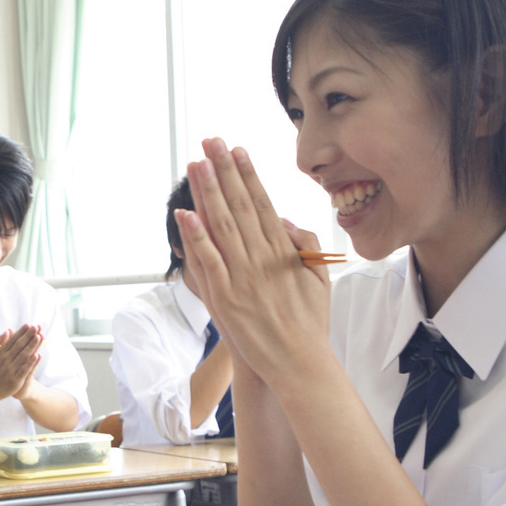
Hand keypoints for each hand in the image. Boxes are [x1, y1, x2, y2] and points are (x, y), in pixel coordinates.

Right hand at [0, 324, 41, 401]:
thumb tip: (9, 330)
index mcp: (0, 353)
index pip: (12, 340)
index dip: (21, 332)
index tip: (29, 325)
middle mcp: (5, 360)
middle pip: (19, 346)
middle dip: (28, 336)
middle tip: (36, 328)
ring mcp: (10, 370)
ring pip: (23, 356)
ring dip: (31, 346)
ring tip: (39, 337)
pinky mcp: (15, 380)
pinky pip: (24, 370)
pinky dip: (31, 363)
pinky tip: (37, 355)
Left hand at [177, 138, 332, 387]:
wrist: (299, 363)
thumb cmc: (309, 322)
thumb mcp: (319, 277)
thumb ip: (304, 244)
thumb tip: (281, 219)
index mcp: (284, 252)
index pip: (262, 204)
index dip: (248, 175)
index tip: (238, 150)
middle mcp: (262, 259)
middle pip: (238, 206)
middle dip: (224, 171)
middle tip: (211, 141)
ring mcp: (242, 278)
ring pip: (221, 227)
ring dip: (207, 193)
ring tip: (196, 164)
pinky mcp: (225, 299)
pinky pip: (208, 262)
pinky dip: (196, 237)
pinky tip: (185, 214)